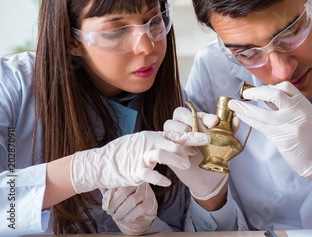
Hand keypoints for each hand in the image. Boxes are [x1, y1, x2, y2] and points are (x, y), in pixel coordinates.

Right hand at [71, 130, 209, 193]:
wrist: (100, 163)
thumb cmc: (124, 154)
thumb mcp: (143, 144)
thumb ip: (161, 144)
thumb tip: (182, 146)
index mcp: (152, 137)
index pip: (176, 134)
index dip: (192, 136)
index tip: (207, 137)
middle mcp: (148, 144)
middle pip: (172, 141)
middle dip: (190, 143)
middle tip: (203, 146)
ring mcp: (140, 157)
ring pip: (161, 154)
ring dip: (176, 159)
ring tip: (185, 165)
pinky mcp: (133, 171)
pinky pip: (148, 174)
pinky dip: (158, 178)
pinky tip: (167, 182)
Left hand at [101, 183, 156, 234]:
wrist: (144, 207)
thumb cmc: (127, 198)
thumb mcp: (117, 192)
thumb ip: (108, 189)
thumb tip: (99, 185)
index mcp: (129, 177)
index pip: (118, 182)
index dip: (109, 193)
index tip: (105, 203)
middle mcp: (139, 182)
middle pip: (124, 191)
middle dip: (114, 204)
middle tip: (109, 212)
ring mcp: (146, 191)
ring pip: (132, 201)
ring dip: (121, 212)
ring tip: (115, 217)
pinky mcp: (150, 202)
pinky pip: (139, 209)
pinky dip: (129, 216)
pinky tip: (124, 219)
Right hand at [163, 107, 239, 200]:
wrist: (209, 178)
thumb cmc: (216, 157)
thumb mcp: (225, 143)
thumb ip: (230, 130)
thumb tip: (237, 118)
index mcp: (196, 120)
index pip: (195, 110)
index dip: (204, 115)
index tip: (215, 122)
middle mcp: (183, 125)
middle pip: (179, 112)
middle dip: (190, 119)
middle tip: (202, 132)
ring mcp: (173, 137)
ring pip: (169, 125)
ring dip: (182, 132)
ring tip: (196, 146)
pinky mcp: (166, 150)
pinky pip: (164, 143)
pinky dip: (176, 147)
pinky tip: (189, 156)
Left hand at [228, 81, 311, 176]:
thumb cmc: (306, 135)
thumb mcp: (300, 113)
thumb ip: (283, 104)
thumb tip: (263, 94)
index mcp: (303, 102)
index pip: (285, 86)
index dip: (268, 86)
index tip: (257, 90)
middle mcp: (298, 110)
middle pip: (274, 94)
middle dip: (255, 92)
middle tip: (244, 94)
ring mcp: (291, 123)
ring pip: (263, 112)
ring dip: (245, 108)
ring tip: (234, 105)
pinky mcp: (283, 137)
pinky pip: (261, 126)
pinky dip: (249, 119)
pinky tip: (241, 116)